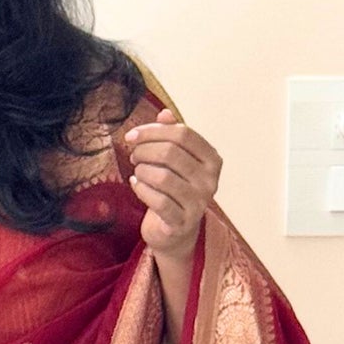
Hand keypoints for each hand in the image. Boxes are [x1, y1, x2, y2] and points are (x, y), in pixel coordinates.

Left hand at [125, 106, 221, 263]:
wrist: (175, 231)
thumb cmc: (174, 189)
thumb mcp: (174, 159)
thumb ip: (171, 135)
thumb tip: (164, 113)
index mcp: (212, 159)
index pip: (183, 134)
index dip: (153, 131)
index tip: (132, 136)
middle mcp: (211, 181)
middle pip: (170, 152)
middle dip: (144, 151)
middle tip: (133, 156)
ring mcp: (199, 203)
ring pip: (162, 176)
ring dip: (142, 171)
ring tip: (137, 171)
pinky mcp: (182, 222)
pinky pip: (157, 200)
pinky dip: (141, 189)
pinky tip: (136, 185)